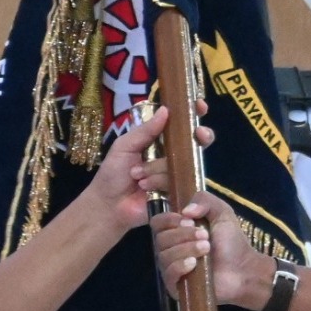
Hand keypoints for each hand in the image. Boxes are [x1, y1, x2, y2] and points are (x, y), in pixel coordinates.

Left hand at [79, 103, 214, 233]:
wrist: (110, 206)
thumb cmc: (113, 174)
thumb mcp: (124, 146)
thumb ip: (144, 130)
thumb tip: (166, 110)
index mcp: (158, 140)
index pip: (180, 123)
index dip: (192, 113)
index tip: (199, 105)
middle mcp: (171, 155)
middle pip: (195, 142)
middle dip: (200, 136)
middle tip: (199, 135)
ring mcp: (176, 174)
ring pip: (183, 163)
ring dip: (158, 168)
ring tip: (138, 176)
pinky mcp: (178, 192)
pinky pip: (180, 182)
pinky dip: (161, 183)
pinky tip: (146, 188)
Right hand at [140, 189, 274, 308]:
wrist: (244, 269)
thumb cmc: (232, 242)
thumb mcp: (221, 212)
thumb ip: (204, 200)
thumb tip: (185, 211)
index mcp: (177, 231)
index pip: (157, 222)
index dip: (169, 219)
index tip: (189, 221)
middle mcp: (171, 249)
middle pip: (160, 238)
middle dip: (183, 234)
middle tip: (205, 236)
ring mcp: (172, 268)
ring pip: (165, 255)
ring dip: (186, 248)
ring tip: (206, 248)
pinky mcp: (176, 286)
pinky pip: (168, 273)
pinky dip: (180, 266)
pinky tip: (194, 264)